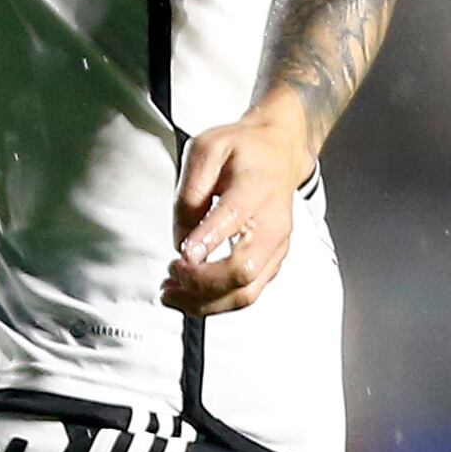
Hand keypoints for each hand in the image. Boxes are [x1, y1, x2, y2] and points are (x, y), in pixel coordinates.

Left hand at [162, 104, 312, 315]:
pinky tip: (188, 294)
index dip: (206, 242)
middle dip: (201, 282)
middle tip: (171, 272)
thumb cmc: (242, 151)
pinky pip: (247, 294)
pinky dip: (215, 303)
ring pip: (247, 293)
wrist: (279, 153)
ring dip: (205, 302)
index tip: (181, 255)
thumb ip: (189, 192)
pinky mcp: (272, 263)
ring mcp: (276, 247)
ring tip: (171, 292)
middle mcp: (273, 223)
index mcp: (255, 188)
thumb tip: (181, 240)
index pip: (233, 220)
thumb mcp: (205, 149)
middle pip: (243, 270)